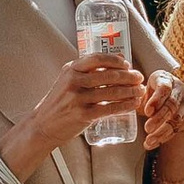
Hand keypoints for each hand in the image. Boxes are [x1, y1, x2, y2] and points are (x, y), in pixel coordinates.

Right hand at [4, 55, 135, 176]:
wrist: (43, 125)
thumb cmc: (59, 101)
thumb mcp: (69, 80)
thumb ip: (89, 69)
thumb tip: (119, 58)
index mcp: (71, 69)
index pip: (97, 58)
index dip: (116, 61)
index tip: (128, 64)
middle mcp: (73, 81)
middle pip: (108, 75)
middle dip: (128, 76)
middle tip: (139, 78)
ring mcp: (78, 98)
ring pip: (112, 92)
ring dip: (130, 91)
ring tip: (140, 91)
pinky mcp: (83, 115)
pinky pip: (109, 108)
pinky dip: (125, 106)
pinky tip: (133, 104)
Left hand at [136, 68, 183, 165]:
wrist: (173, 95)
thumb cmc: (154, 92)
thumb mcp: (146, 89)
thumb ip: (138, 97)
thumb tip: (128, 104)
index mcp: (166, 79)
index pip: (164, 87)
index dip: (156, 100)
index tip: (147, 111)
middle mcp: (180, 89)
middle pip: (172, 104)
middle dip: (159, 118)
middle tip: (147, 128)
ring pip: (177, 119)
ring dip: (162, 131)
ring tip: (149, 140)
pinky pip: (178, 129)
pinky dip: (165, 137)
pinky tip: (153, 143)